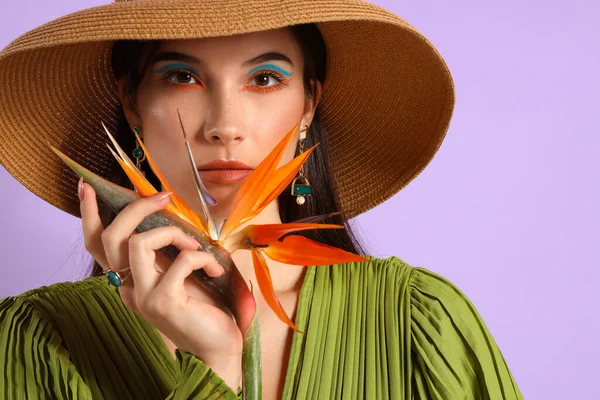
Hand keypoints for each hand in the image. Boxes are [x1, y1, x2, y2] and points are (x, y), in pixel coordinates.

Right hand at [78, 178, 241, 388]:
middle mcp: (128, 288)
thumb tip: (166, 213)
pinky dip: (202, 257)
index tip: (87, 186)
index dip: (90, 215)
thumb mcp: (179, 273)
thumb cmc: (202, 307)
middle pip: (112, 237)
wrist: (216, 345)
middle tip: (163, 197)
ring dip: (172, 233)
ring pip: (138, 243)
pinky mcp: (164, 302)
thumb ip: (165, 252)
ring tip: (196, 246)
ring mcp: (143, 297)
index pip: (98, 245)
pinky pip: (180, 262)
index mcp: (128, 279)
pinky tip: (215, 270)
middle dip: (135, 208)